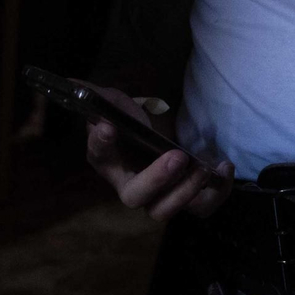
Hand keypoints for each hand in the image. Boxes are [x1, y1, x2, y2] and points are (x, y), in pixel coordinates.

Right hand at [80, 82, 233, 221]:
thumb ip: (96, 96)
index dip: (101, 144)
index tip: (108, 127)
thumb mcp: (114, 104)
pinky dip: (216, 192)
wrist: (155, 138)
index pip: (99, 155)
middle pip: (135, 197)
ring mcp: (157, 196)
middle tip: (177, 157)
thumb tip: (71, 84)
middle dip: (156, 180)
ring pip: (165, 211)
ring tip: (202, 167)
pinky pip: (200, 207)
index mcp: (108, 160)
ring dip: (186, 192)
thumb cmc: (129, 123)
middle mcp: (129, 184)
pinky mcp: (184, 197)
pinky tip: (224, 166)